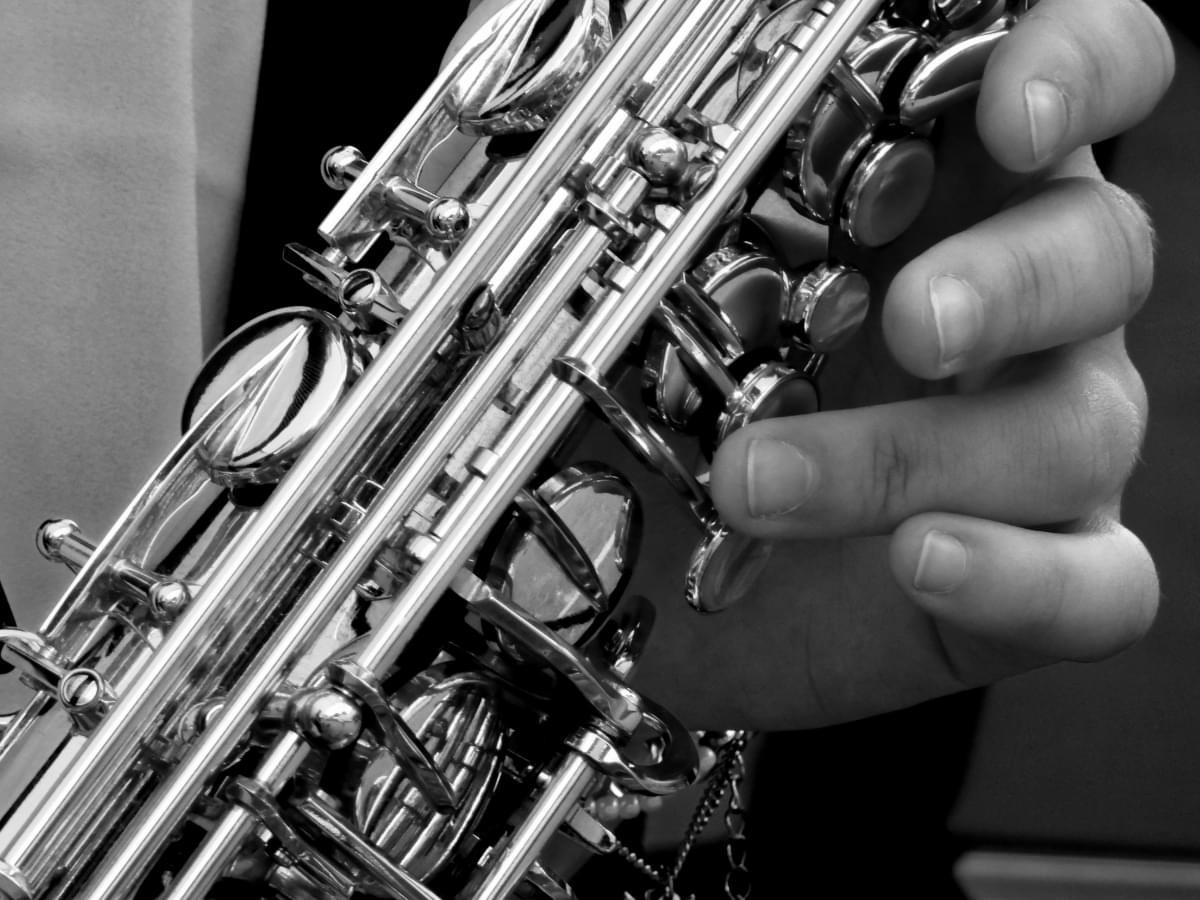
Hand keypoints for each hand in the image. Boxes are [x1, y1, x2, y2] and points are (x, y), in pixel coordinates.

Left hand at [636, 0, 1172, 728]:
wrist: (661, 551)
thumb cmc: (668, 374)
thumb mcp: (644, 229)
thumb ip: (646, 115)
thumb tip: (600, 36)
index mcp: (952, 189)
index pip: (1083, 83)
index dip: (1081, 71)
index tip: (1013, 108)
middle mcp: (1020, 300)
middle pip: (1100, 255)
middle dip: (1013, 285)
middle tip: (912, 324)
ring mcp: (1036, 438)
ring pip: (1077, 426)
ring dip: (922, 454)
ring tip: (762, 480)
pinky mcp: (1030, 570)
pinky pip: (1098, 584)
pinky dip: (1021, 576)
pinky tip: (921, 558)